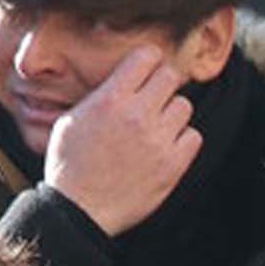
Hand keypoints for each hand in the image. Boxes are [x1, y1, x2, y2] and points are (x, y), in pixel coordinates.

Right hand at [44, 47, 201, 233]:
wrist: (79, 209)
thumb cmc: (70, 165)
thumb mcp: (71, 119)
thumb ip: (100, 95)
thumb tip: (121, 78)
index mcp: (110, 98)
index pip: (147, 56)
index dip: (148, 61)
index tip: (146, 71)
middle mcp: (137, 115)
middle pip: (170, 77)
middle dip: (162, 84)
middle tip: (153, 98)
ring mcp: (158, 141)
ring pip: (184, 106)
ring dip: (172, 112)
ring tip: (157, 126)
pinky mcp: (172, 166)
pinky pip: (194, 137)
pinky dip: (183, 139)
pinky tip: (166, 146)